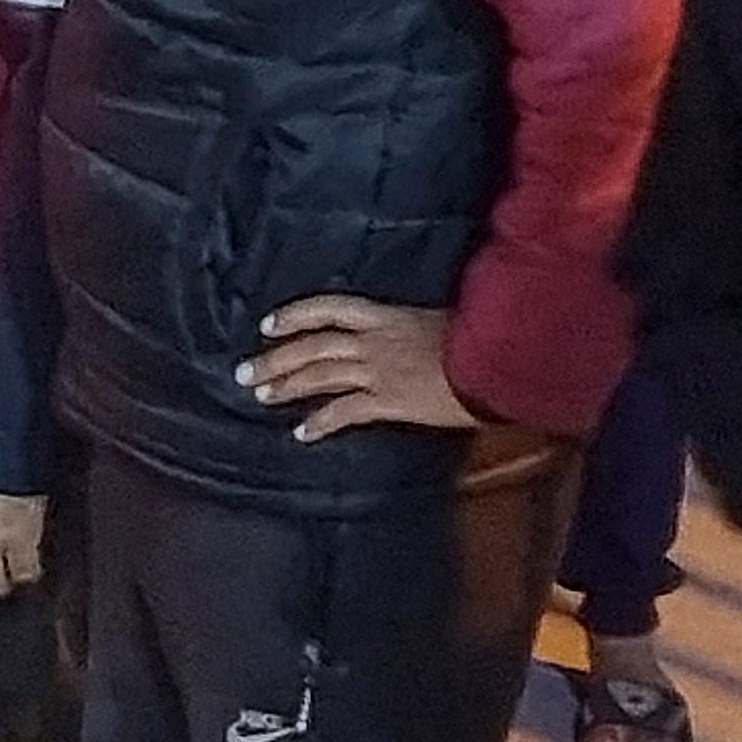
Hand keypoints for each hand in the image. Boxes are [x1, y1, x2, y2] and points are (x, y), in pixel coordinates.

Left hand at [243, 295, 472, 442]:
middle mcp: (374, 341)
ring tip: (261, 396)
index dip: (296, 314)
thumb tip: (409, 332)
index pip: (330, 308)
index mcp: (387, 315)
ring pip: (320, 375)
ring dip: (287, 386)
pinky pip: (344, 412)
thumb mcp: (441, 321)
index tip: (267, 324)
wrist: (496, 359)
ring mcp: (378, 371)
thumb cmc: (479, 337)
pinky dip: (321, 422)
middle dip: (276, 358)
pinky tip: (301, 433)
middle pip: (313, 346)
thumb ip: (414, 327)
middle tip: (244, 371)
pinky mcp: (388, 401)